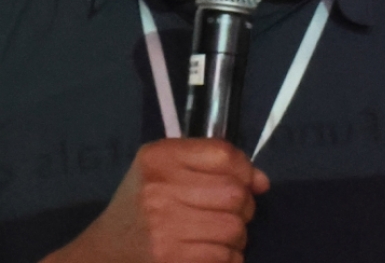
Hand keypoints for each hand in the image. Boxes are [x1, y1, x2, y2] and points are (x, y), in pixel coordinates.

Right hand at [44, 138, 267, 262]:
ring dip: (234, 237)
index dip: (244, 171)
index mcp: (158, 158)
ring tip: (211, 237)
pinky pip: (226, 257)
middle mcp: (158, 188)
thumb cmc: (142, 208)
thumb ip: (216, 166)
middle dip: (242, 208)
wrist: (102, 254)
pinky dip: (226, 258)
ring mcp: (163, 226)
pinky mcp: (170, 258)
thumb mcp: (166, 173)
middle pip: (236, 194)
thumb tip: (261, 182)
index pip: (224, 154)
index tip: (242, 183)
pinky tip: (206, 254)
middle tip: (224, 215)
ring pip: (236, 228)